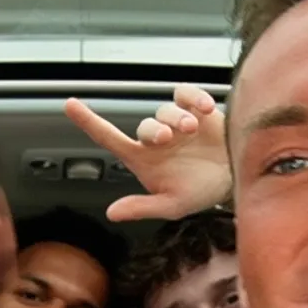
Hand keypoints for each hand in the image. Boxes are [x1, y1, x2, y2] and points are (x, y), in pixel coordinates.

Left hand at [65, 84, 231, 221]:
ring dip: (176, 117)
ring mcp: (177, 122)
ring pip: (166, 109)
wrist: (238, 179)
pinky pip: (186, 94)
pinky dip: (193, 97)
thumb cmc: (202, 193)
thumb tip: (111, 213)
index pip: (109, 138)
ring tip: (192, 129)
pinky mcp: (197, 110)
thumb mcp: (172, 205)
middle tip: (169, 138)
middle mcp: (157, 139)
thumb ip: (142, 207)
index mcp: (143, 159)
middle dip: (155, 129)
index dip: (89, 121)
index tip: (69, 105)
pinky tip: (205, 109)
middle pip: (145, 124)